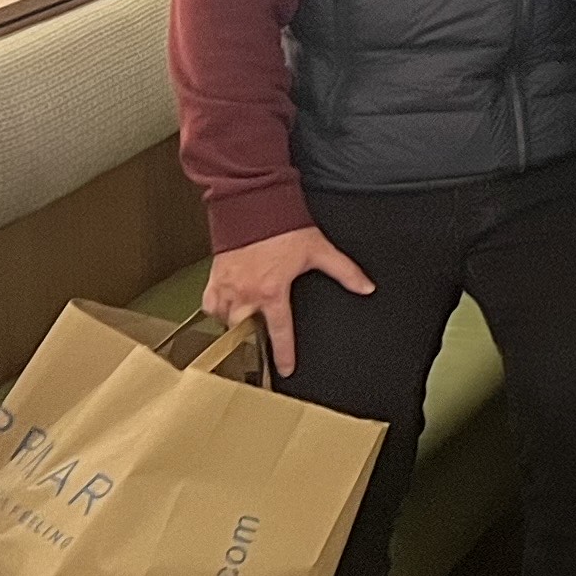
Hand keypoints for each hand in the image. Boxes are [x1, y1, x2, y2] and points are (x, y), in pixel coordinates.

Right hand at [206, 225, 375, 378]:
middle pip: (245, 330)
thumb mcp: (320, 251)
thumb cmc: (283, 227)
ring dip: (236, 325)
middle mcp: (246, 293)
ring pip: (225, 320)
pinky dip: (217, 310)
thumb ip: (345, 272)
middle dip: (253, 338)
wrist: (253, 205)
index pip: (279, 331)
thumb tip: (366, 287)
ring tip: (247, 326)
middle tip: (261, 341)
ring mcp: (227, 286)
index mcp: (272, 291)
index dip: (284, 353)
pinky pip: (209, 304)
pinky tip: (226, 310)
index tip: (286, 370)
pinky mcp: (214, 277)